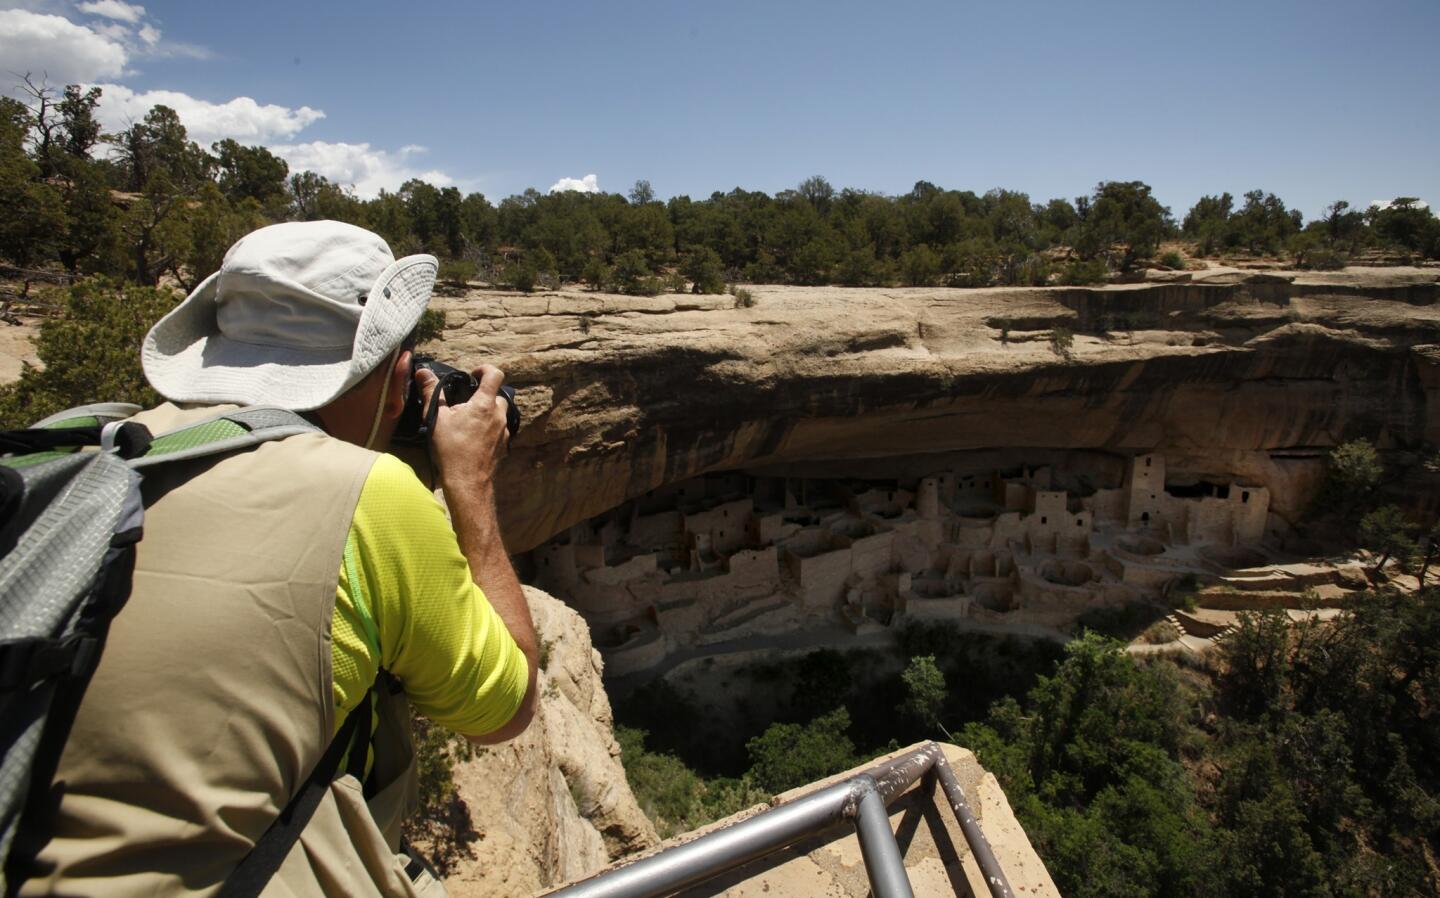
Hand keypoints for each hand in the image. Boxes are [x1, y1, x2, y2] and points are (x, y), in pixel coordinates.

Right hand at [415, 363, 510, 498]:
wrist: (467, 482)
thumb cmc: (451, 450)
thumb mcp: (436, 418)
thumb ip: (431, 392)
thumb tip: (423, 373)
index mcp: (484, 404)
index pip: (495, 374)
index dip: (485, 369)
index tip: (473, 374)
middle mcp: (499, 415)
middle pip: (497, 395)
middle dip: (483, 395)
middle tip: (465, 402)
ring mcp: (504, 431)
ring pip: (499, 413)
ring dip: (486, 412)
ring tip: (467, 421)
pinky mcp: (504, 445)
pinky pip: (499, 429)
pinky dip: (488, 428)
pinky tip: (473, 437)